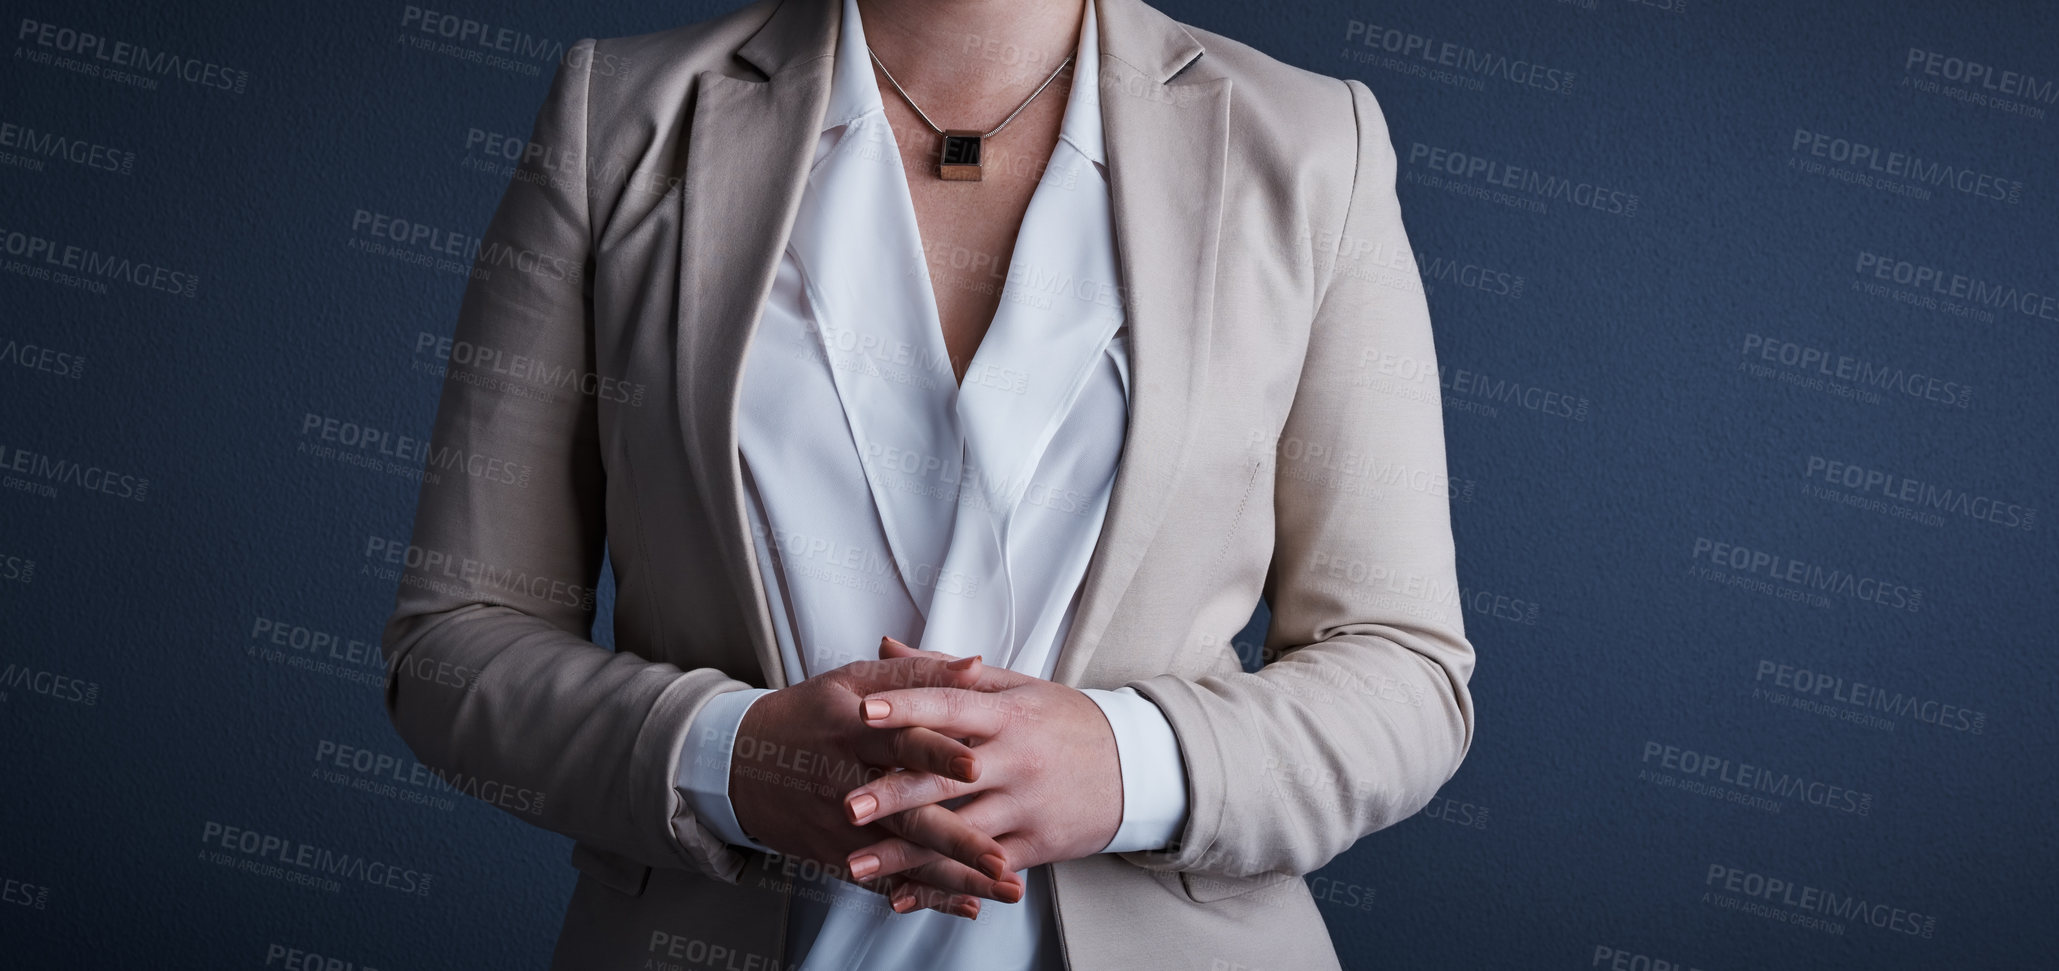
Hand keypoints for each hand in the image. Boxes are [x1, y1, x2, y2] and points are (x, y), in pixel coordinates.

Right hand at [729, 650, 1023, 917]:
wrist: (741, 764)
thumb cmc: (809, 715)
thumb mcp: (853, 682)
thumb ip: (916, 676)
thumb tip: (976, 666)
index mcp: (851, 732)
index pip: (899, 742)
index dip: (936, 754)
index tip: (976, 767)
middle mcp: (845, 785)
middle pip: (907, 815)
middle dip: (957, 839)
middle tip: (999, 857)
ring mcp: (840, 829)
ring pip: (903, 858)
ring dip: (955, 876)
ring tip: (1003, 885)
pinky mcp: (838, 857)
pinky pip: (887, 881)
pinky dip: (928, 896)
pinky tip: (968, 904)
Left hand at [840, 638, 1124, 913]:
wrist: (1136, 766)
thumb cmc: (1064, 721)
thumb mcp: (1014, 686)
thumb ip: (945, 671)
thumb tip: (886, 646)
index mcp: (1008, 714)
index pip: (951, 706)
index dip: (907, 708)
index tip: (863, 712)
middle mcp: (1016, 760)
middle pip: (947, 778)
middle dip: (893, 795)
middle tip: (845, 806)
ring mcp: (1026, 807)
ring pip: (958, 833)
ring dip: (905, 853)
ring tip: (856, 864)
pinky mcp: (1036, 845)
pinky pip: (981, 869)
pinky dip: (940, 886)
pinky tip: (901, 896)